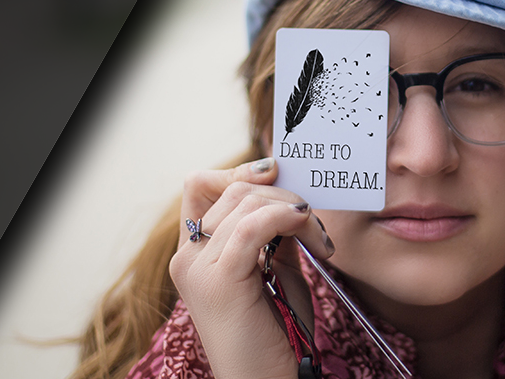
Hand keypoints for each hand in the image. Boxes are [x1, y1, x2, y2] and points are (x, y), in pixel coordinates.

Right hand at [169, 157, 333, 378]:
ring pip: (245, 203)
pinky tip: (308, 230)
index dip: (239, 171)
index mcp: (193, 253)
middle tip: (313, 221)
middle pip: (230, 189)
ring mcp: (198, 269)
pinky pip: (251, 226)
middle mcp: (187, 257)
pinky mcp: (219, 282)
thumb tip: (289, 195)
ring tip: (317, 236)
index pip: (199, 184)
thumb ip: (273, 233)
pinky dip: (285, 217)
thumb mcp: (274, 268)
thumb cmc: (276, 331)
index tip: (279, 177)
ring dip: (292, 208)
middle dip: (280, 193)